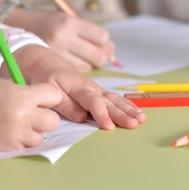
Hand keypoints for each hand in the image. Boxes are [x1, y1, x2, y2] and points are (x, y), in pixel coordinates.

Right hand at [0, 78, 61, 150]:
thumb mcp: (8, 85)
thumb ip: (28, 92)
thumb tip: (46, 100)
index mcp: (24, 96)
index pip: (55, 96)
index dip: (49, 97)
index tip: (42, 97)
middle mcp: (24, 116)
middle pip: (54, 121)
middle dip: (46, 117)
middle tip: (35, 113)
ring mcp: (17, 133)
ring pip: (42, 136)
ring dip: (35, 131)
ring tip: (20, 123)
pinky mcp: (10, 147)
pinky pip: (26, 145)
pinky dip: (22, 139)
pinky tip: (10, 131)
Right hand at [4, 7, 113, 71]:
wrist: (20, 28)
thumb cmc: (49, 24)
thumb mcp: (68, 21)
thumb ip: (89, 34)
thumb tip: (112, 50)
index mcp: (69, 22)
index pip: (102, 37)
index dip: (105, 43)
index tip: (102, 44)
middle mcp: (63, 37)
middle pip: (97, 54)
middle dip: (101, 57)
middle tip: (96, 56)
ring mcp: (56, 53)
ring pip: (88, 66)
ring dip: (89, 65)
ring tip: (80, 58)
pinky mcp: (51, 66)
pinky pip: (75, 73)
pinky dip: (78, 71)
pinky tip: (71, 64)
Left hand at [15, 46, 145, 129]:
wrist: (48, 62)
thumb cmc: (47, 78)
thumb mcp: (50, 91)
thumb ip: (66, 105)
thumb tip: (81, 118)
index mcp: (78, 88)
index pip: (93, 102)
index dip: (101, 114)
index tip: (109, 126)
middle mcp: (91, 88)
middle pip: (109, 102)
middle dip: (122, 114)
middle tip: (134, 123)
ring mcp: (96, 89)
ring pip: (115, 99)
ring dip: (128, 109)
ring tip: (141, 119)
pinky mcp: (98, 91)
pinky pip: (114, 97)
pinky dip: (126, 104)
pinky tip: (136, 111)